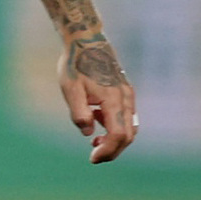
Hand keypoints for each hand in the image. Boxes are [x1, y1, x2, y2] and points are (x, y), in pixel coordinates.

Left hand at [60, 34, 137, 164]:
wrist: (87, 40)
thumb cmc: (76, 64)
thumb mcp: (70, 89)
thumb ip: (79, 113)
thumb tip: (88, 134)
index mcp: (114, 100)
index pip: (118, 135)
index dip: (108, 151)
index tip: (92, 159)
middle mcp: (126, 99)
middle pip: (128, 135)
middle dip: (113, 150)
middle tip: (94, 157)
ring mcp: (128, 95)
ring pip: (130, 127)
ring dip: (115, 140)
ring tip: (94, 142)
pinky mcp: (125, 92)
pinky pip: (127, 116)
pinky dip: (115, 126)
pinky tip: (96, 120)